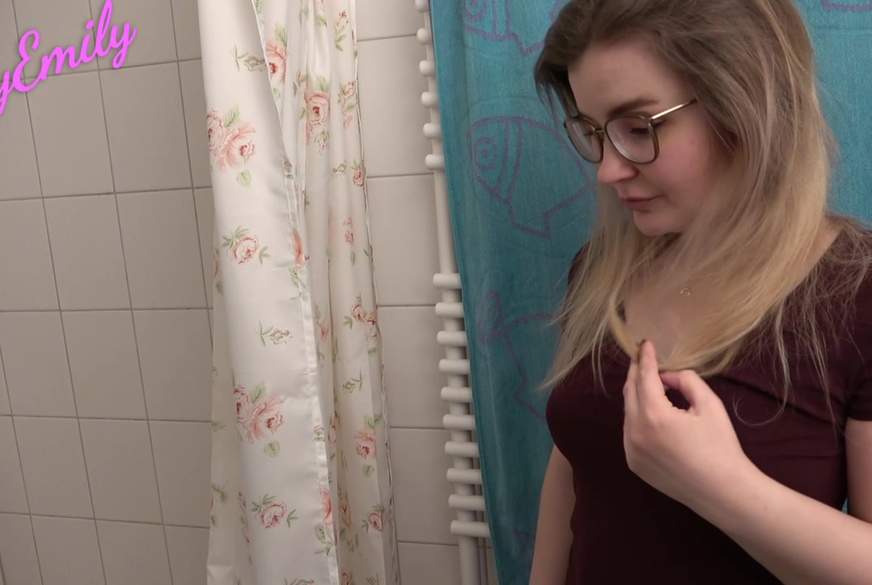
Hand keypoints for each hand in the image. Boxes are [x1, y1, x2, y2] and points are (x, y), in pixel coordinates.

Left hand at [622, 339, 753, 508]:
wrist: (723, 492)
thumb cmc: (721, 446)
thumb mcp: (709, 405)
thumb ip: (685, 381)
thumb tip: (667, 375)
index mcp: (654, 415)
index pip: (644, 377)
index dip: (645, 358)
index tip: (645, 343)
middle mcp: (635, 431)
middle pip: (629, 392)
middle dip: (636, 373)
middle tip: (642, 358)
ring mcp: (631, 450)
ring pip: (628, 412)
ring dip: (637, 395)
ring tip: (649, 383)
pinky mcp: (633, 463)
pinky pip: (630, 432)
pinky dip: (637, 418)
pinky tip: (651, 413)